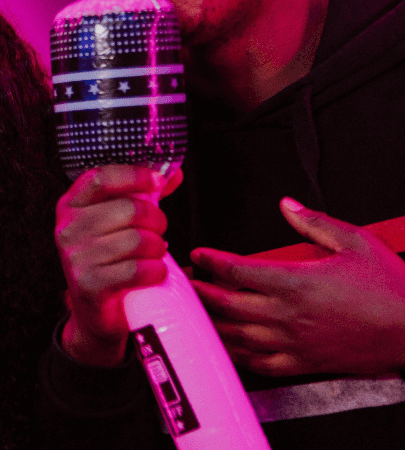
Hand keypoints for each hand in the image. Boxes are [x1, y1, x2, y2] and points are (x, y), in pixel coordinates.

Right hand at [55, 165, 181, 365]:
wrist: (95, 313)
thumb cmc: (109, 260)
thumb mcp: (116, 224)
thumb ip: (142, 195)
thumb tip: (174, 173)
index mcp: (70, 206)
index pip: (102, 177)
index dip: (135, 175)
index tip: (158, 181)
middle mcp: (68, 229)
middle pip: (129, 209)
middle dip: (156, 220)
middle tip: (158, 232)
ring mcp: (76, 258)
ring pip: (138, 240)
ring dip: (158, 248)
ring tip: (154, 254)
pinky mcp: (90, 285)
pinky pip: (139, 270)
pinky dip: (156, 271)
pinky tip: (153, 273)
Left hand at [191, 197, 404, 376]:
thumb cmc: (390, 289)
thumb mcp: (356, 242)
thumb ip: (315, 222)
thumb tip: (288, 205)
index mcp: (295, 282)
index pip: (236, 270)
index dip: (210, 261)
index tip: (198, 255)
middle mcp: (287, 314)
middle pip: (226, 302)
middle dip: (200, 290)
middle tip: (185, 282)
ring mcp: (292, 341)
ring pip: (236, 334)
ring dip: (211, 321)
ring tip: (196, 311)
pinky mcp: (302, 363)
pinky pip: (258, 362)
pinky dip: (237, 353)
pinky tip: (228, 344)